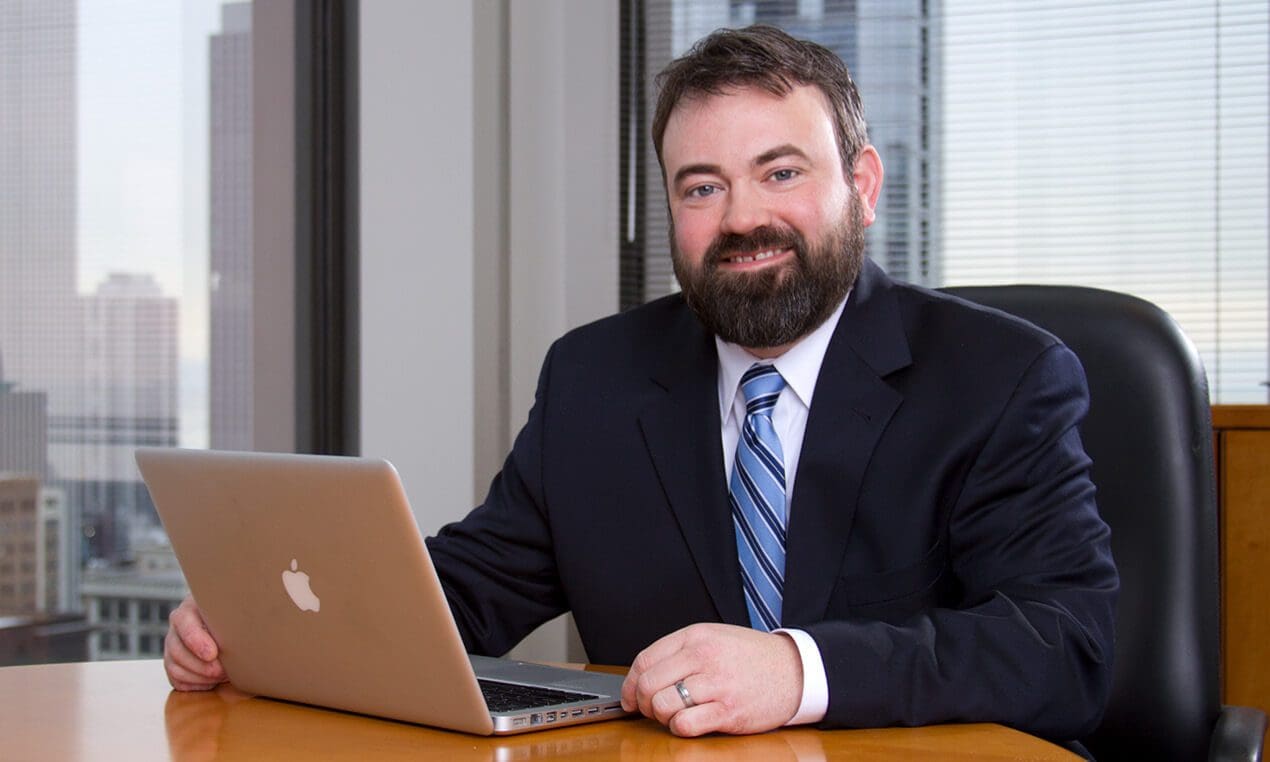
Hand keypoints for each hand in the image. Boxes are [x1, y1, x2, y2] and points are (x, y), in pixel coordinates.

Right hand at [164, 596, 227, 690]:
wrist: (229, 622)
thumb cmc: (234, 615)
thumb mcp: (234, 610)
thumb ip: (235, 616)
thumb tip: (249, 626)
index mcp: (190, 609)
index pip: (184, 623)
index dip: (196, 641)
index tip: (212, 654)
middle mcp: (177, 627)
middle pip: (178, 651)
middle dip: (201, 666)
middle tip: (222, 672)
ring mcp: (173, 646)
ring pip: (175, 668)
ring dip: (200, 677)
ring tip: (222, 676)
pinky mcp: (174, 664)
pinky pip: (177, 680)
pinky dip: (195, 684)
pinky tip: (212, 681)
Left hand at [620, 623, 802, 736]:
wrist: (794, 670)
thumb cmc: (751, 657)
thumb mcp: (714, 638)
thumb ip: (680, 652)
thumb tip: (642, 677)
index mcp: (696, 637)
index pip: (645, 660)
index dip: (630, 683)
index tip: (629, 696)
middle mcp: (703, 657)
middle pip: (648, 684)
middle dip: (643, 702)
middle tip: (651, 709)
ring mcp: (716, 684)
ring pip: (663, 705)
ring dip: (662, 716)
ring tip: (675, 714)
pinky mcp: (728, 711)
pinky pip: (685, 724)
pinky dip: (680, 727)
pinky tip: (690, 722)